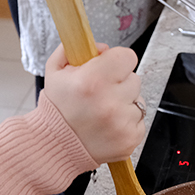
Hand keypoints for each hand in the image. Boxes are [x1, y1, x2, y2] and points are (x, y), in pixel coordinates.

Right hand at [42, 43, 144, 163]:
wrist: (55, 146)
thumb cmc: (57, 110)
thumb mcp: (56, 71)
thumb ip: (75, 49)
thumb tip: (102, 48)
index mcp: (93, 81)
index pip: (127, 56)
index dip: (117, 61)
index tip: (108, 69)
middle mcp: (110, 102)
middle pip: (134, 78)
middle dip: (120, 83)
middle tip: (101, 94)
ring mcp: (122, 123)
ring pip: (138, 100)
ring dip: (124, 103)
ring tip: (103, 112)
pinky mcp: (131, 139)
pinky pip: (139, 120)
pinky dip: (127, 121)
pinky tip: (109, 125)